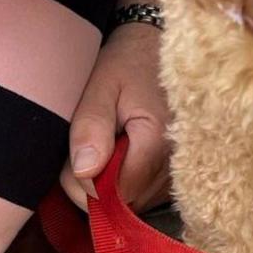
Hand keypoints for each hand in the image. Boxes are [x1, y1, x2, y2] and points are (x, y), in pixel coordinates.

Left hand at [62, 22, 171, 211]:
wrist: (157, 48)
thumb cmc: (127, 63)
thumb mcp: (101, 85)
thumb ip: (91, 126)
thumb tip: (85, 171)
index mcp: (156, 140)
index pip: (115, 194)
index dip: (85, 185)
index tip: (74, 157)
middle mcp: (174, 163)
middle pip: (123, 204)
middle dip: (94, 186)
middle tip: (86, 147)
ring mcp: (178, 171)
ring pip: (133, 204)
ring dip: (109, 186)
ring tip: (106, 145)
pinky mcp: (176, 174)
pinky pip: (144, 196)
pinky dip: (125, 183)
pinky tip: (119, 155)